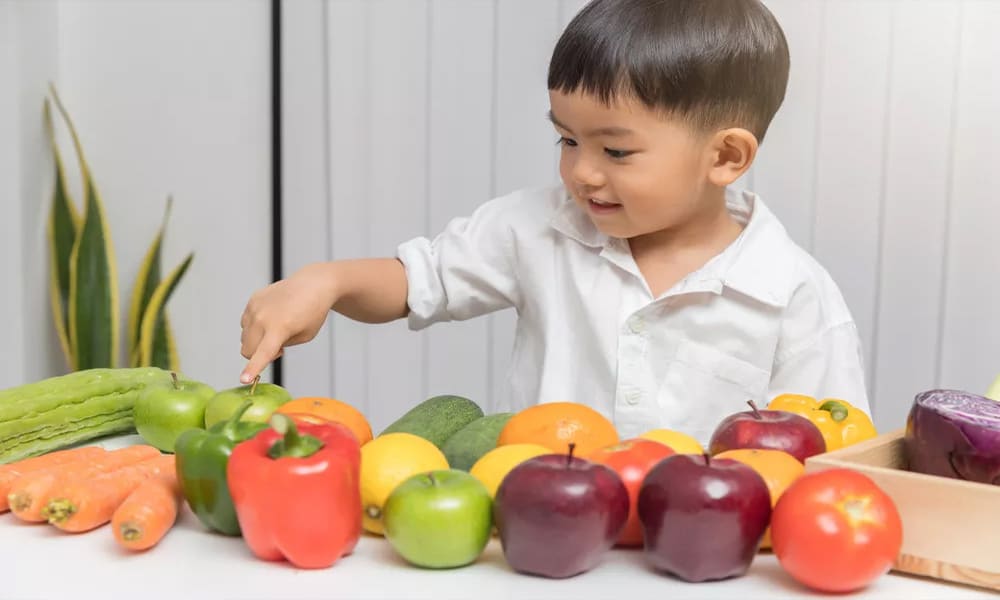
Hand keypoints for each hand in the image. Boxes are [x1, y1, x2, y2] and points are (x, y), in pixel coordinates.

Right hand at [239, 263, 337, 382]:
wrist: (313, 284)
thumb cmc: (313, 312)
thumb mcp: (304, 337)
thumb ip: (282, 346)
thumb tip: (260, 348)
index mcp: (280, 328)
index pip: (263, 353)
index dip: (253, 369)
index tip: (245, 380)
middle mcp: (263, 317)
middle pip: (247, 350)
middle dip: (258, 355)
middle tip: (279, 347)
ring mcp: (255, 307)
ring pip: (244, 337)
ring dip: (256, 341)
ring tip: (276, 330)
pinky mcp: (253, 300)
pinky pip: (245, 323)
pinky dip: (254, 327)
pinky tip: (271, 318)